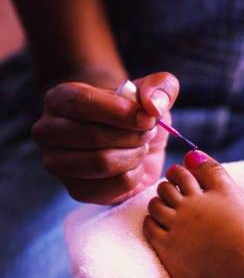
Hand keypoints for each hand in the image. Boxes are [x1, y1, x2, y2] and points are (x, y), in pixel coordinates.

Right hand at [33, 72, 179, 204]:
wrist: (132, 142)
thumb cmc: (135, 114)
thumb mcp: (153, 93)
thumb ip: (160, 87)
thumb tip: (152, 106)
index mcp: (59, 99)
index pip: (82, 103)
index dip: (121, 112)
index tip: (148, 119)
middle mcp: (48, 131)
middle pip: (93, 136)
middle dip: (132, 136)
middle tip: (147, 134)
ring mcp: (57, 164)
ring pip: (102, 163)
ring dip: (133, 155)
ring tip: (140, 147)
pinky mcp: (75, 190)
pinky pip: (112, 187)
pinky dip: (133, 176)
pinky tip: (133, 165)